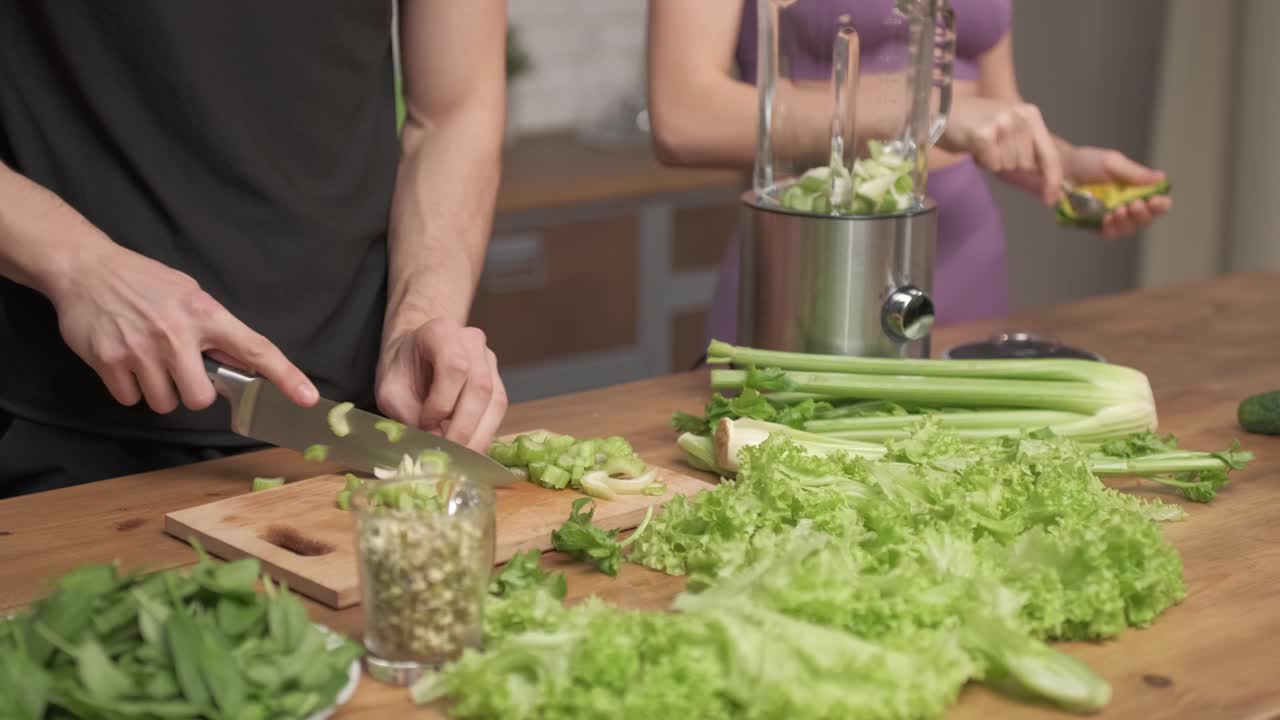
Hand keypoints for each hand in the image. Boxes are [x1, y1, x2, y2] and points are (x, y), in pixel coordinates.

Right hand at [50, 244, 317, 412]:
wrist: (86, 269)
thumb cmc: (144, 283)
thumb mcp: (190, 295)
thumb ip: (216, 329)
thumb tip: (247, 364)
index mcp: (205, 314)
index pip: (255, 348)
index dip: (285, 376)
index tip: (308, 398)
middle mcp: (176, 334)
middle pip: (199, 399)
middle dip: (191, 393)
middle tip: (179, 371)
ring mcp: (141, 350)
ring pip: (164, 403)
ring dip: (159, 391)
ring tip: (148, 360)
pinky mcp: (109, 362)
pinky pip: (131, 400)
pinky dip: (130, 388)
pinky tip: (125, 362)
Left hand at [375, 318, 506, 452]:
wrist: (413, 354)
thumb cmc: (401, 370)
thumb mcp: (390, 390)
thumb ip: (409, 413)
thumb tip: (436, 442)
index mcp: (441, 332)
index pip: (454, 367)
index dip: (443, 401)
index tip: (425, 423)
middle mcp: (472, 342)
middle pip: (480, 385)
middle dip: (465, 426)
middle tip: (450, 453)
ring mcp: (489, 360)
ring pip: (496, 399)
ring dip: (480, 433)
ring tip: (463, 457)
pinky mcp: (497, 379)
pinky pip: (498, 408)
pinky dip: (485, 431)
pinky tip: (471, 447)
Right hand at [937, 96, 1062, 205]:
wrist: (940, 112)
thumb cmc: (974, 124)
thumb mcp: (1007, 130)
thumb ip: (1027, 147)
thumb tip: (1044, 176)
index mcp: (1030, 114)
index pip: (1049, 153)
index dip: (1052, 178)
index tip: (1051, 199)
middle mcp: (1020, 116)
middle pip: (1026, 164)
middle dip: (1009, 163)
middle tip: (992, 149)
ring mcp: (1003, 123)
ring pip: (1009, 165)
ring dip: (994, 162)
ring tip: (982, 146)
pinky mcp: (985, 134)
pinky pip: (992, 164)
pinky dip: (983, 162)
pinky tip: (974, 148)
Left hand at [1060, 146, 1171, 238]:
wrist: (1058, 169)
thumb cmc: (1085, 162)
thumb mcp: (1112, 162)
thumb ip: (1135, 173)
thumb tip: (1161, 178)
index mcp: (1135, 190)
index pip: (1156, 203)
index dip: (1160, 205)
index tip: (1156, 201)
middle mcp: (1126, 205)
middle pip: (1145, 220)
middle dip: (1143, 215)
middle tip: (1136, 204)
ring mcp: (1110, 217)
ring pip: (1128, 229)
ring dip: (1127, 222)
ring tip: (1120, 209)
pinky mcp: (1093, 225)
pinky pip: (1108, 234)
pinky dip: (1111, 228)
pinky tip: (1107, 218)